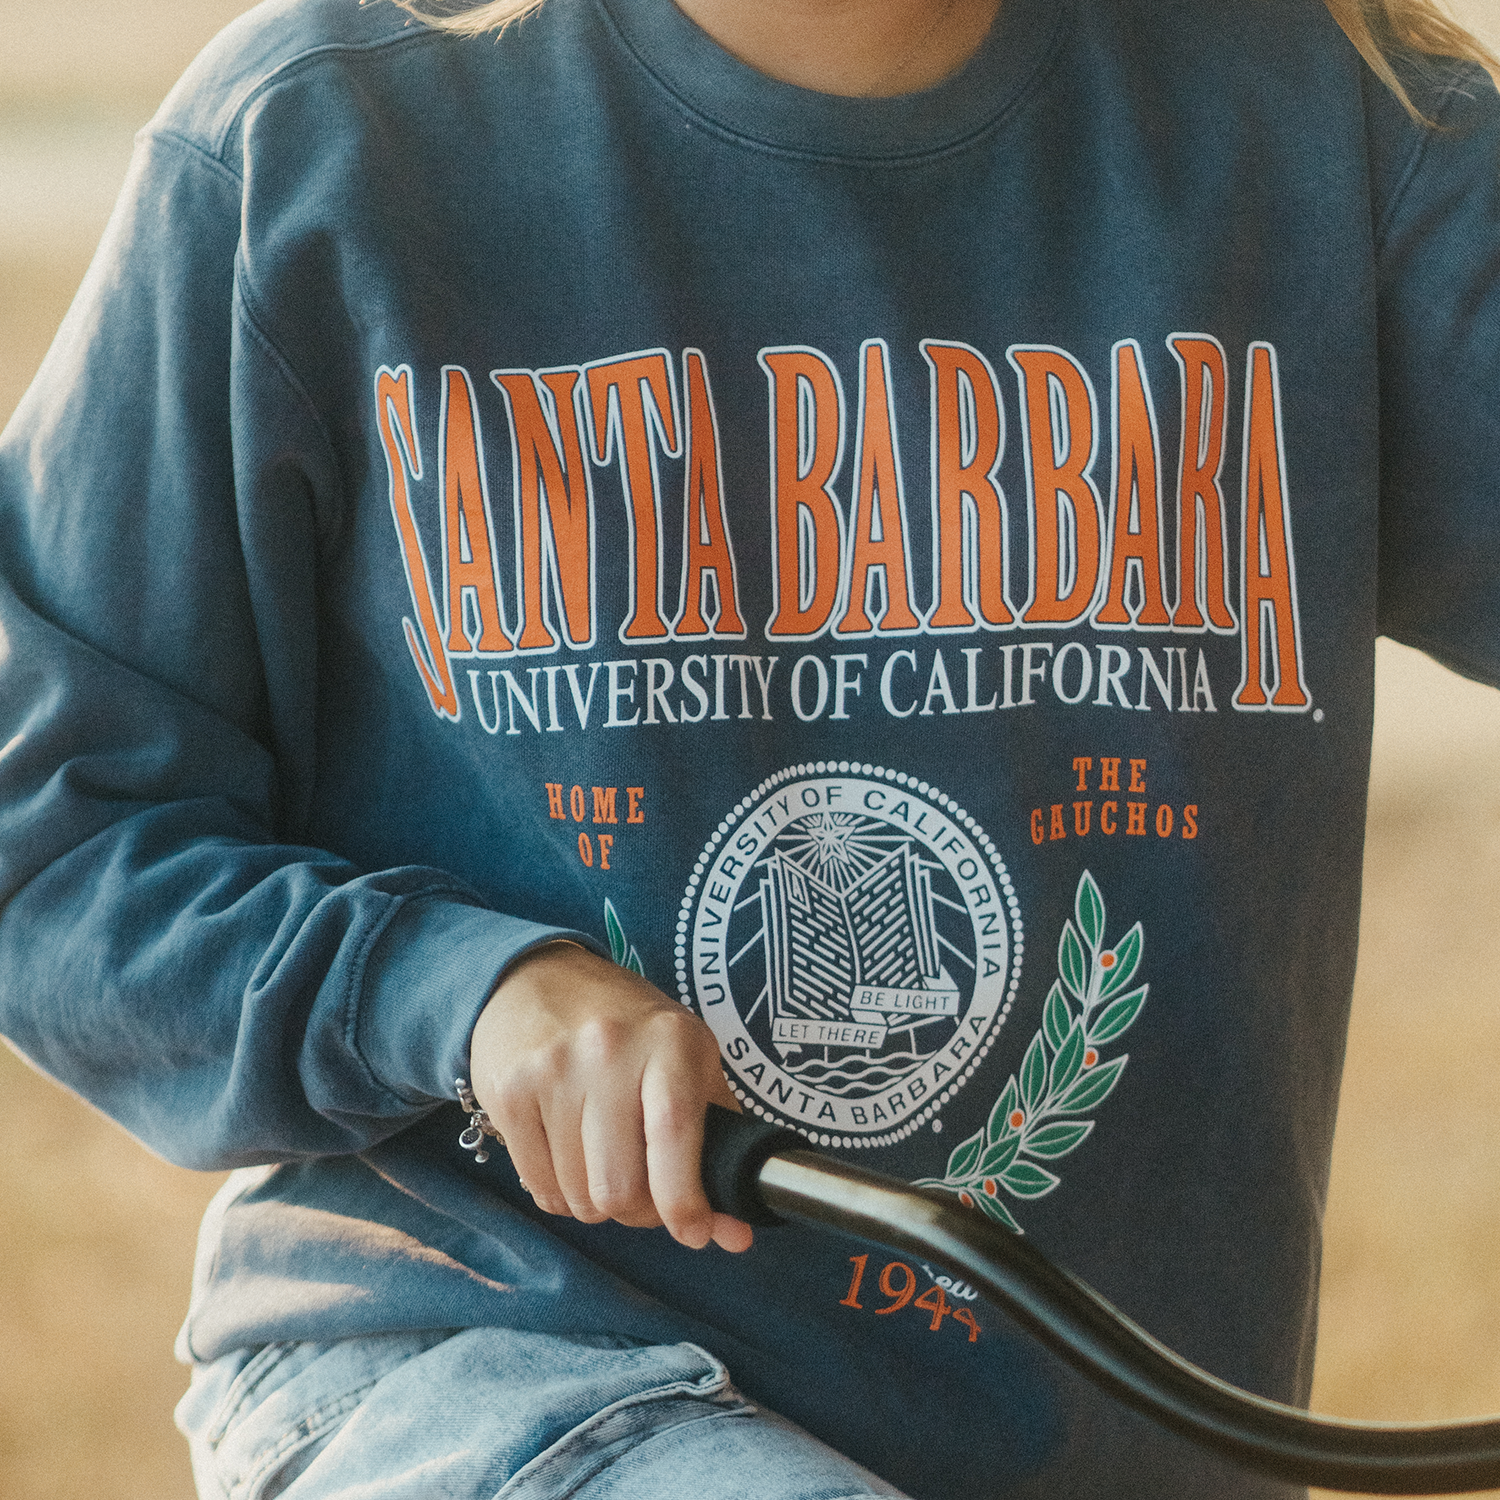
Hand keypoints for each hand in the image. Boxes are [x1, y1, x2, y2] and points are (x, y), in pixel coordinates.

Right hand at [468, 943, 752, 1252]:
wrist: (537, 979)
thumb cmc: (628, 1029)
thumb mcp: (688, 1061)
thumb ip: (719, 1145)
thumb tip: (736, 1236)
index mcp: (670, 1040)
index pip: (675, 1134)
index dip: (685, 1200)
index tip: (694, 1231)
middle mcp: (609, 1049)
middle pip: (619, 1185)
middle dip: (636, 1211)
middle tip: (641, 1192)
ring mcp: (553, 1069)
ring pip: (578, 1196)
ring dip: (595, 1202)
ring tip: (602, 1162)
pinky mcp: (508, 1091)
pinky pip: (539, 1188)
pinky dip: (558, 1193)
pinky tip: (567, 1155)